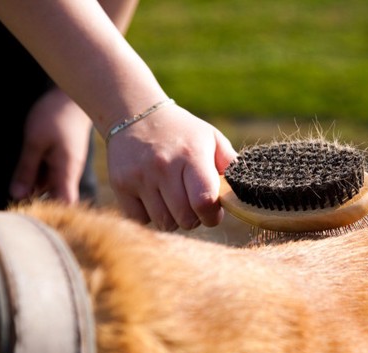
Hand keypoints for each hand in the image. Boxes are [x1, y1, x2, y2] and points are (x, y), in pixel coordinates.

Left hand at [10, 87, 91, 202]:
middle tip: (13, 205)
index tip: (29, 216)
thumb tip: (17, 195)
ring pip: (49, 186)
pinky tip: (22, 175)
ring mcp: (65, 167)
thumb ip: (26, 170)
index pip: (65, 205)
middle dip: (36, 203)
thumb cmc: (55, 117)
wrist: (71, 98)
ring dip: (33, 189)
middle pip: (55, 198)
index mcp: (66, 172)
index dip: (51, 213)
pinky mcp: (61, 160)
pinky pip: (48, 175)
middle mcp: (69, 173)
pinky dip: (35, 177)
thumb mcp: (35, 142)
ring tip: (13, 189)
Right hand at [106, 103, 237, 230]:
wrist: (135, 114)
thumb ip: (231, 164)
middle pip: (185, 219)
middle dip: (194, 218)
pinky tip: (154, 198)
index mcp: (191, 156)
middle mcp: (164, 166)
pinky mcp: (120, 184)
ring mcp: (140, 176)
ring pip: (164, 223)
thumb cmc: (182, 133)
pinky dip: (150, 215)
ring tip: (173, 199)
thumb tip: (246, 191)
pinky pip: (141, 220)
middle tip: (192, 204)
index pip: (204, 202)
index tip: (212, 210)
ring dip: (173, 218)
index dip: (212, 215)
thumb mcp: (211, 139)